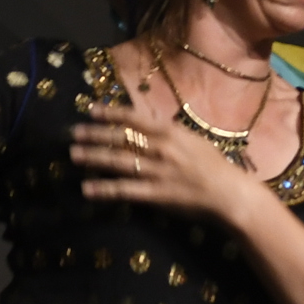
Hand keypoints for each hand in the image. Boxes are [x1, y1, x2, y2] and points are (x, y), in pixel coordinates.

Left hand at [71, 106, 260, 221]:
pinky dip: (104, 189)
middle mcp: (160, 148)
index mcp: (170, 132)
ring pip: (118, 161)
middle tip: (73, 133)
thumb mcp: (193, 140)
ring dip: (93, 157)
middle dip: (95, 135)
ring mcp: (157, 171)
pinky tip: (87, 189)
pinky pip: (125, 190)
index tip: (90, 110)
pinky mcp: (156, 194)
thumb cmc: (214, 166)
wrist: (230, 194)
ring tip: (74, 155)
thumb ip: (169, 131)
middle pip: (121, 138)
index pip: (134, 118)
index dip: (110, 113)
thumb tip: (146, 119)